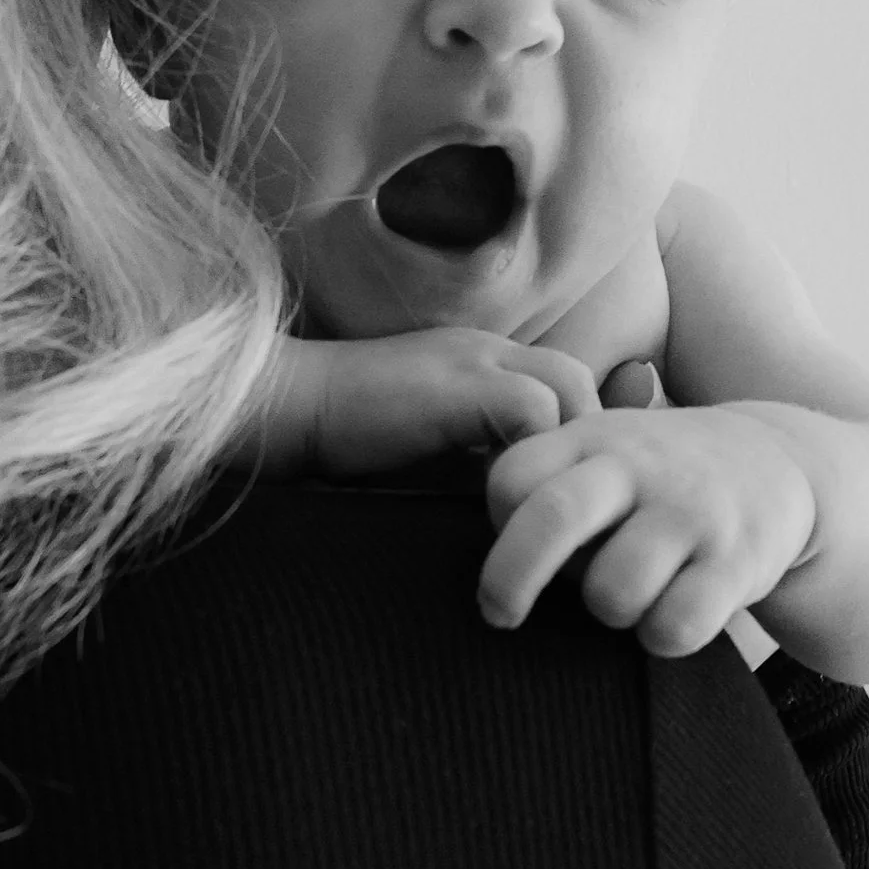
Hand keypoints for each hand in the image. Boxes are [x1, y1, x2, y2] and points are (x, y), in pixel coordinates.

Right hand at [247, 330, 600, 480]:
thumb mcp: (429, 454)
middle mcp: (488, 350)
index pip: (564, 387)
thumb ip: (477, 465)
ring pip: (571, 388)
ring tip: (538, 504)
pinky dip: (534, 457)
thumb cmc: (342, 444)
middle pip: (580, 381)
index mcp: (481, 363)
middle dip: (583, 444)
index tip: (555, 495)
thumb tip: (527, 518)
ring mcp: (477, 359)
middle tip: (560, 504)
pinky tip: (502, 498)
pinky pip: (537, 410)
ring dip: (564, 451)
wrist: (286, 410)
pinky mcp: (463, 382)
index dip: (571, 441)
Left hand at [479, 404, 817, 656]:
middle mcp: (639, 466)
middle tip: (499, 614)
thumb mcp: (604, 451)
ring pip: (613, 591)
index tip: (511, 543)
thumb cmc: (659, 478)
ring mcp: (692, 512)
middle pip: (552, 517)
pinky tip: (674, 613)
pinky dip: (662, 636)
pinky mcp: (738, 560)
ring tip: (630, 594)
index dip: (497, 524)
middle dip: (510, 577)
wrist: (781, 464)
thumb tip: (485, 560)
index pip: (511, 478)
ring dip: (608, 610)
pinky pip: (674, 627)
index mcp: (591, 437)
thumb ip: (545, 483)